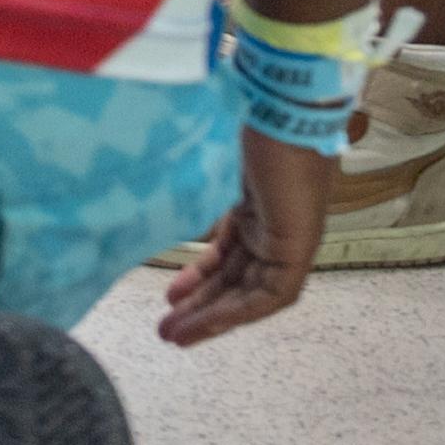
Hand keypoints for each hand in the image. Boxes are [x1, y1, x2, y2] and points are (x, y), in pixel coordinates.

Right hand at [157, 131, 330, 345]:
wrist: (277, 107)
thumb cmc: (239, 120)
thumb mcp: (205, 166)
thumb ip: (189, 193)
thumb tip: (145, 201)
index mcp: (254, 205)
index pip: (230, 256)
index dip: (200, 281)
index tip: (169, 297)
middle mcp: (274, 225)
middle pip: (236, 278)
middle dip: (200, 306)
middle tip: (166, 330)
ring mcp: (290, 236)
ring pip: (251, 292)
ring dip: (214, 317)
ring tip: (175, 336)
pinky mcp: (298, 244)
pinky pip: (272, 293)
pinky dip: (241, 311)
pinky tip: (209, 323)